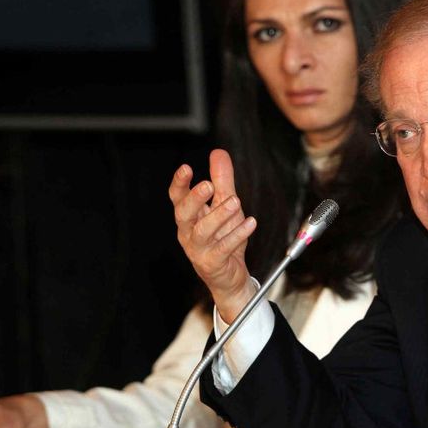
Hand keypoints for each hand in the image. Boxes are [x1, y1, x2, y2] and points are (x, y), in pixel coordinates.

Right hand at [169, 149, 257, 322]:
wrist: (231, 275)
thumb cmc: (225, 237)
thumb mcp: (225, 203)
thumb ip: (222, 180)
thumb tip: (218, 152)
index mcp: (188, 216)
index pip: (177, 197)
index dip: (179, 183)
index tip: (186, 168)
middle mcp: (188, 232)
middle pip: (183, 214)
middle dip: (194, 199)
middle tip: (207, 185)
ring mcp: (198, 249)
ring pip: (202, 232)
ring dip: (218, 215)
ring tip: (235, 201)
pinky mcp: (212, 263)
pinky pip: (222, 248)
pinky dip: (237, 235)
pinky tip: (250, 222)